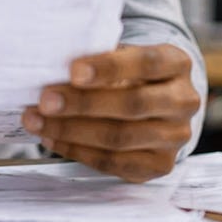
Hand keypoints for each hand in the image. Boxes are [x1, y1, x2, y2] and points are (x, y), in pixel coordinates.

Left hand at [21, 43, 200, 182]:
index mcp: (177, 63)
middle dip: (82, 104)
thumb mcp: (123, 56)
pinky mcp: (160, 165)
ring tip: (37, 121)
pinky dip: (77, 151)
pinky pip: (114, 162)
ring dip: (71, 130)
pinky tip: (52, 138)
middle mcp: (184, 101)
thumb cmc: (130, 73)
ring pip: (120, 137)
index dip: (108, 68)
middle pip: (132, 104)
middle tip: (44, 100)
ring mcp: (175, 137)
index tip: (72, 70)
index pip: (146, 63)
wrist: (157, 105)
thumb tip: (52, 65)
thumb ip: (99, 60)